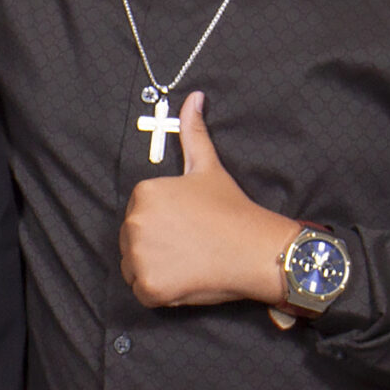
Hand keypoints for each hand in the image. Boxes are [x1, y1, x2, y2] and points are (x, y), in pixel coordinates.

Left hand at [117, 92, 295, 309]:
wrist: (257, 250)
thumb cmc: (232, 210)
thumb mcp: (208, 167)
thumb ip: (193, 133)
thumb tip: (194, 97)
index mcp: (143, 193)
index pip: (139, 217)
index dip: (164, 226)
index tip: (188, 227)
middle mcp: (134, 222)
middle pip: (132, 243)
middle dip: (157, 248)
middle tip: (191, 246)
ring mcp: (139, 256)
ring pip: (134, 268)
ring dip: (156, 270)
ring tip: (190, 262)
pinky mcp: (148, 286)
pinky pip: (142, 292)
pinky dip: (161, 292)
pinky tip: (187, 279)